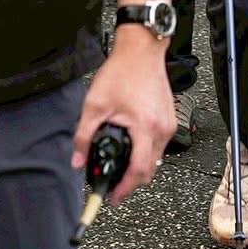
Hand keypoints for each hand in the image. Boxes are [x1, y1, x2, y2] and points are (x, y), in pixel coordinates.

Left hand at [70, 29, 174, 206]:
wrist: (141, 49)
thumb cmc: (123, 71)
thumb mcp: (94, 105)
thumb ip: (83, 137)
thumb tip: (78, 161)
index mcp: (145, 127)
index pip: (139, 170)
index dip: (125, 188)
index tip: (114, 198)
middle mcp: (162, 128)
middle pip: (150, 169)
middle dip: (131, 181)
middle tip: (114, 185)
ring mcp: (168, 123)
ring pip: (156, 158)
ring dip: (139, 166)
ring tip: (120, 164)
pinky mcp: (169, 117)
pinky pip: (159, 144)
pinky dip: (145, 151)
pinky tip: (131, 146)